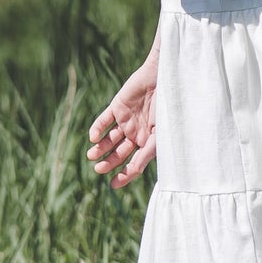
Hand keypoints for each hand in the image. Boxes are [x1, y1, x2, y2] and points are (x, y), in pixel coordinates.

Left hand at [87, 57, 157, 188]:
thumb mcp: (161, 133)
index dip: (124, 175)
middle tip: (98, 169)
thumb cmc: (169, 106)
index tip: (112, 185)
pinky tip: (93, 138)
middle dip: (108, 163)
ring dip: (100, 148)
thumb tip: (134, 171)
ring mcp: (127, 120)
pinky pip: (104, 120)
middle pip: (119, 153)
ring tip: (91, 156)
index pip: (135, 164)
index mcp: (150, 142)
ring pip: (109, 139)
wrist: (166, 77)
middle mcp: (137, 133)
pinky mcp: (118, 107)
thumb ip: (148, 152)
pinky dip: (97, 129)